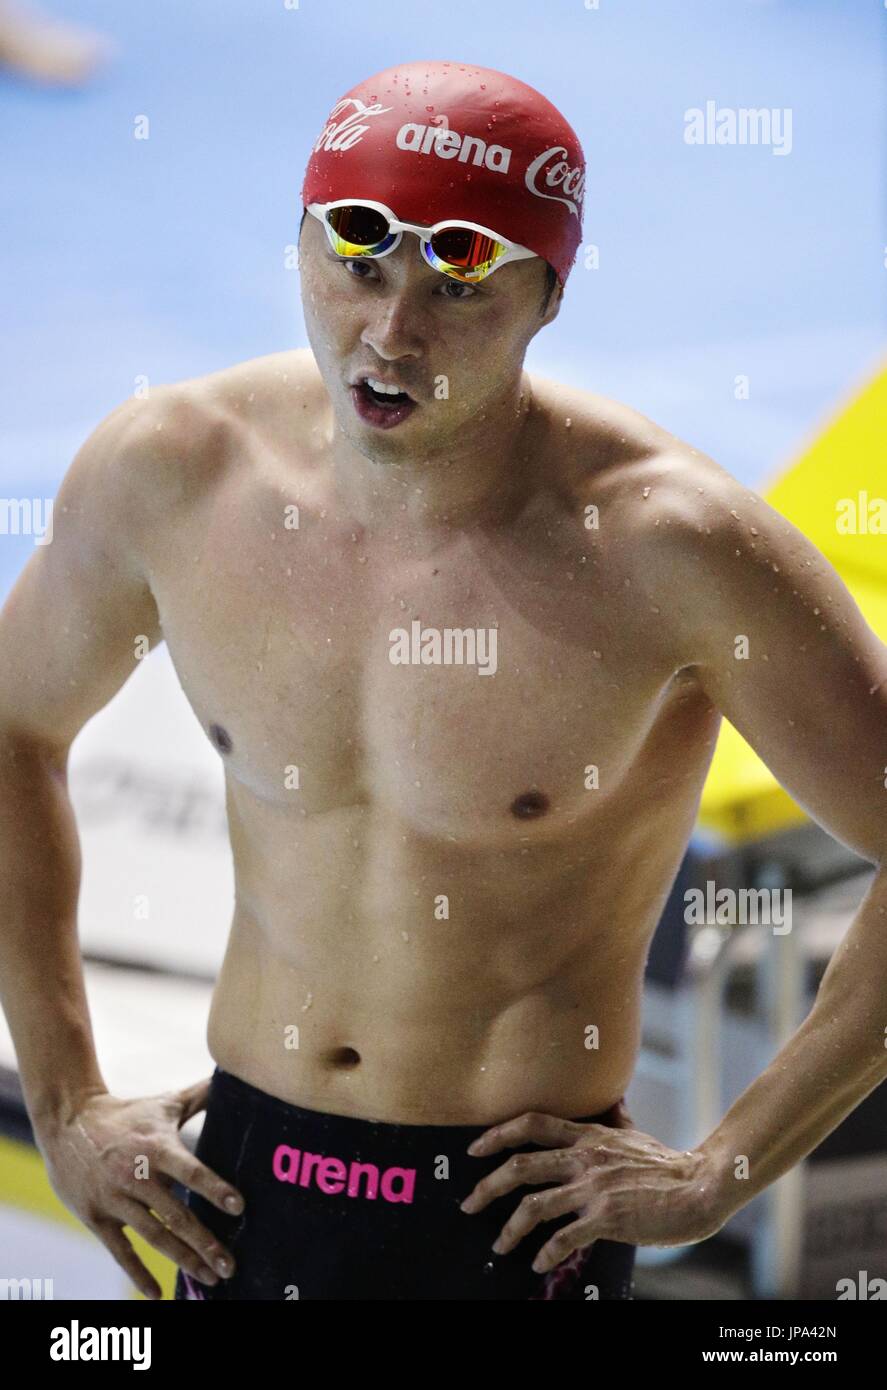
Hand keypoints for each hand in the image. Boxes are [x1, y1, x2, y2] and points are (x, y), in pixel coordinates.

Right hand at [34, 1077, 244, 1299]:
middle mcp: (135, 1176)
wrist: (69, 1123)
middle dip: (205, 1242)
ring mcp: (114, 1199)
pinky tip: (156, 1294)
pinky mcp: (96, 1217)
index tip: (238, 1206)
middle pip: (176, 1214)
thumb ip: (201, 1096)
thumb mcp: (164, 1104)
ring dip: (183, 1260)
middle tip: (231, 1264)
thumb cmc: (127, 1115)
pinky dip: (138, 1274)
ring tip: (210, 1278)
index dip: (214, 1188)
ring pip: (154, 1236)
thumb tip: (236, 1074)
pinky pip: (120, 1251)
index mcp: (156, 1148)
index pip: (190, 1170)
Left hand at [459, 1109, 724, 1273]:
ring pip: (534, 1204)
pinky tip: (538, 1263)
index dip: (498, 1133)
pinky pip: (564, 1237)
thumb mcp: (634, 1133)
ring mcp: (594, 1188)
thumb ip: (616, 1119)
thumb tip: (612, 1101)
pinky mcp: (606, 1218)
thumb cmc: (668, 1164)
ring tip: (499, 1245)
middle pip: (520, 1165)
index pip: (532, 1124)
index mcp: (588, 1136)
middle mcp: (585, 1158)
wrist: (700, 1186)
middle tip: (469, 1203)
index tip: (474, 1148)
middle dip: (487, 1186)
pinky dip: (546, 1252)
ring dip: (509, 1228)